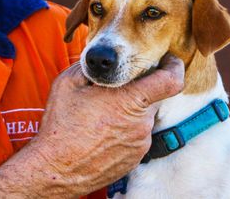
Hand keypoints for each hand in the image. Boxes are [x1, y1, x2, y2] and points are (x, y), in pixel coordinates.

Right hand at [0, 53, 184, 197]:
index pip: (170, 80)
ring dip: (128, 112)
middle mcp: (141, 123)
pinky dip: (124, 130)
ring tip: (100, 115)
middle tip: (115, 89)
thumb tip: (102, 59)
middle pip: (153, 98)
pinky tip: (101, 133)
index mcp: (130, 100)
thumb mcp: (68, 83)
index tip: (168, 60)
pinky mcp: (134, 159)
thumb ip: (91, 66)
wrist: (55, 169)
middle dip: (138, 90)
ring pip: (143, 118)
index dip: (173, 66)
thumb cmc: (61, 126)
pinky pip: (136, 137)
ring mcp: (140, 143)